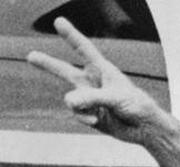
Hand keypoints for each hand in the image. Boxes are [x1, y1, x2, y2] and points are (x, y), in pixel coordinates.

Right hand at [27, 17, 179, 166]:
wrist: (145, 129)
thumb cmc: (137, 106)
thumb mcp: (116, 98)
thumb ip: (92, 97)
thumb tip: (69, 101)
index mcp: (103, 70)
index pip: (84, 49)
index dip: (71, 36)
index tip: (59, 22)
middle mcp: (93, 83)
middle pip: (65, 71)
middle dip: (48, 64)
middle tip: (31, 56)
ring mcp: (89, 99)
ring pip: (70, 99)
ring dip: (80, 107)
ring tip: (96, 114)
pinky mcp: (88, 114)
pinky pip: (76, 113)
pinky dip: (84, 118)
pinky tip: (97, 122)